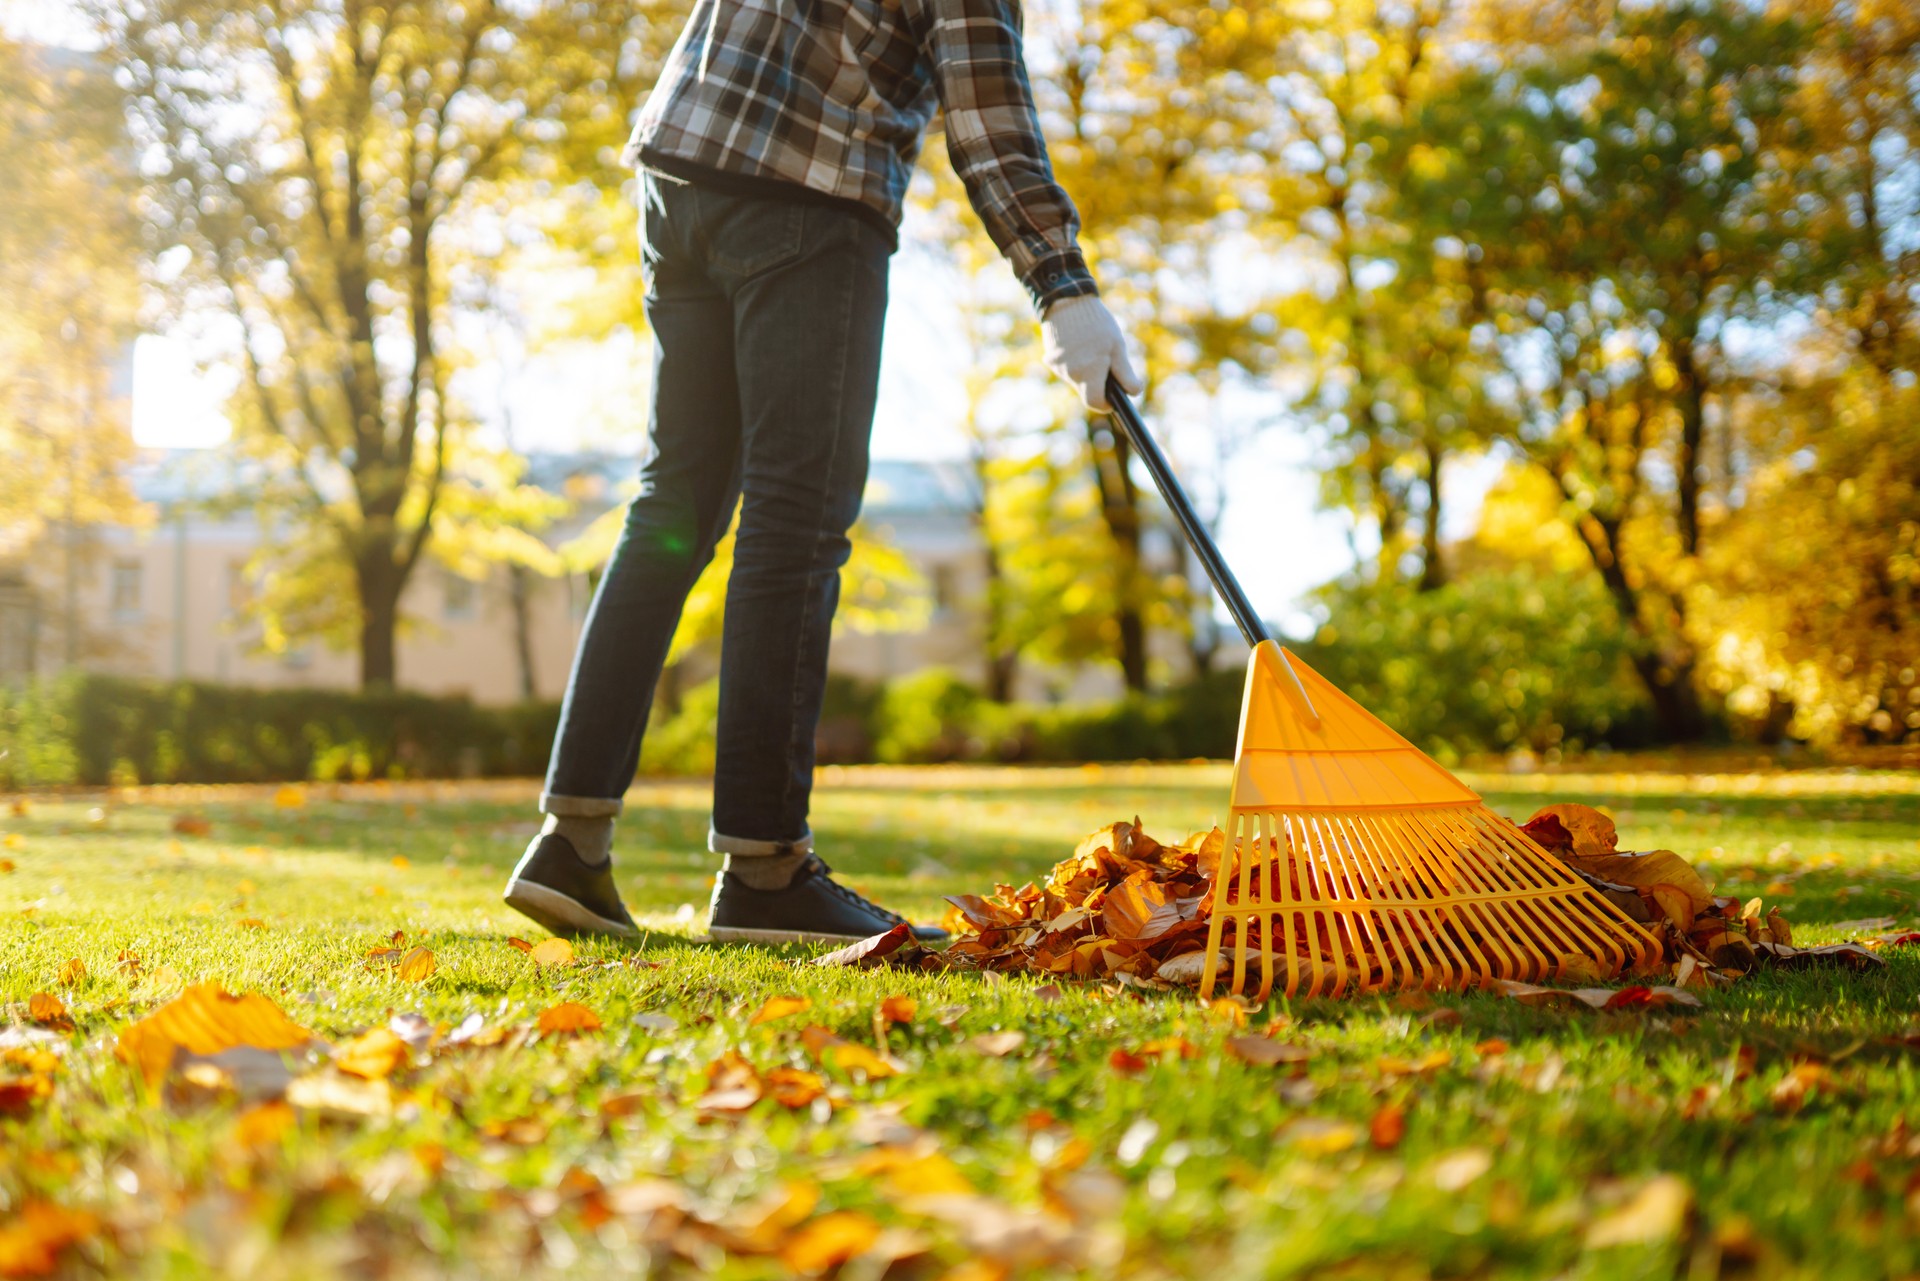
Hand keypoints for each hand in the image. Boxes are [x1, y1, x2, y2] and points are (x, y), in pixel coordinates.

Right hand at [1041, 295, 1142, 411]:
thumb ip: (1124, 372)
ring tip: (1091, 346)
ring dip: (1086, 370)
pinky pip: (1066, 368)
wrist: (1066, 300)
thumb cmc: (1096, 323)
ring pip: (1076, 379)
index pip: (1095, 403)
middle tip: (1106, 361)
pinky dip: (1074, 361)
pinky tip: (1078, 342)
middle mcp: (1070, 374)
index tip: (1113, 398)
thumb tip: (1134, 392)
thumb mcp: (1116, 346)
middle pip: (1086, 390)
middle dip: (1098, 382)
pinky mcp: (1050, 358)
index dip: (1106, 404)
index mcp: (1088, 373)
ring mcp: (1057, 367)